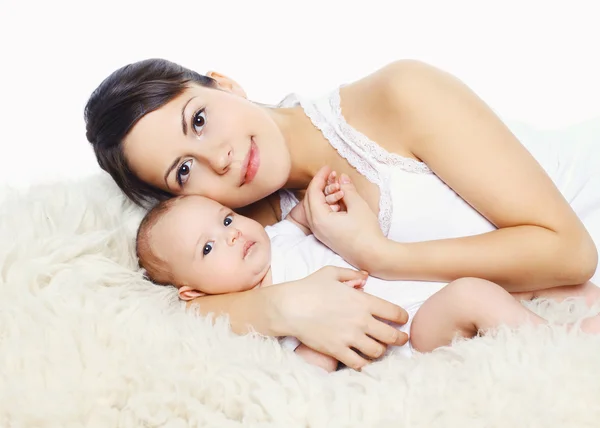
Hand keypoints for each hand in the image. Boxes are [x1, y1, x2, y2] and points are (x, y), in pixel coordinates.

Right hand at [270, 266, 408, 369]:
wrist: (290, 307)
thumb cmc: (309, 287)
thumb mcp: (331, 273)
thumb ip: (352, 275)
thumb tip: (365, 278)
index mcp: (363, 301)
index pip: (394, 312)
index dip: (402, 317)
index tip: (402, 320)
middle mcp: (361, 321)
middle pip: (392, 336)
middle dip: (400, 338)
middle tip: (401, 339)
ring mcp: (350, 337)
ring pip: (378, 352)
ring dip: (381, 351)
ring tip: (379, 349)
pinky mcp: (337, 350)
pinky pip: (358, 363)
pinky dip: (364, 364)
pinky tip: (363, 360)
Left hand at [303, 166, 385, 269]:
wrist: (372, 256)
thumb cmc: (366, 232)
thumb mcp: (358, 206)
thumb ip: (348, 190)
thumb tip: (342, 178)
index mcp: (320, 219)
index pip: (313, 192)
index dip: (320, 177)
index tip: (328, 168)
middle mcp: (316, 227)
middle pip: (310, 200)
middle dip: (320, 185)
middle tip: (331, 175)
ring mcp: (320, 233)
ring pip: (314, 208)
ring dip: (323, 195)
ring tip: (336, 186)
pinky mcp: (326, 236)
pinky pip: (320, 216)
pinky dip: (326, 205)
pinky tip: (338, 200)